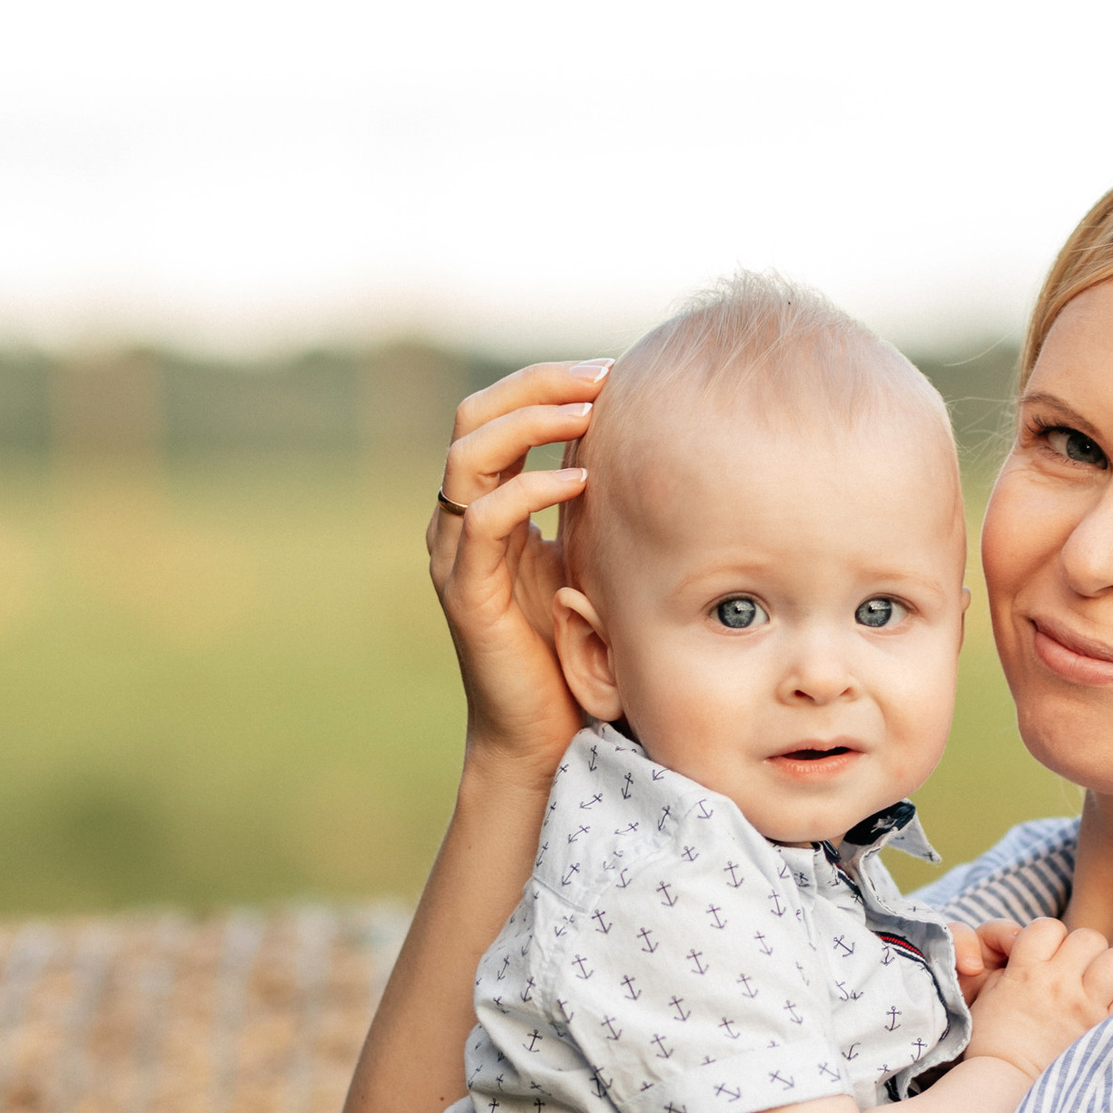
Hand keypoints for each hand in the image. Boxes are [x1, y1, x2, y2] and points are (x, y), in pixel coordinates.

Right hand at [430, 363, 610, 784]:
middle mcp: (460, 522)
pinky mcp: (467, 593)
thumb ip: (599, 509)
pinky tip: (582, 481)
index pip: (496, 414)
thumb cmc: (574, 652)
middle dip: (538, 385)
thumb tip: (656, 454)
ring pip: (469, 453)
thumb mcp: (590, 562)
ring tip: (590, 412)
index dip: (546, 383)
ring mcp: (456, 555)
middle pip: (474, 416)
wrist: (542, 738)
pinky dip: (530, 489)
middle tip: (602, 378)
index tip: (612, 373)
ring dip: (531, 421)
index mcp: (486, 507)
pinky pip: (484, 520)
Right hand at [959, 916, 1112, 1085]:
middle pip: (1089, 937)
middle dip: (1086, 951)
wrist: (1004, 1089)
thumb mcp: (990, 996)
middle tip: (1080, 973)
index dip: (1051, 938)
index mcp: (1026, 972)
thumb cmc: (993, 1044)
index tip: (1049, 957)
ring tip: (1104, 988)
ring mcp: (1086, 1007)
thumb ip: (1013, 967)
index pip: (1047, 926)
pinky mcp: (1106, 1029)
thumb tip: (1037, 949)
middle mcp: (1058, 984)